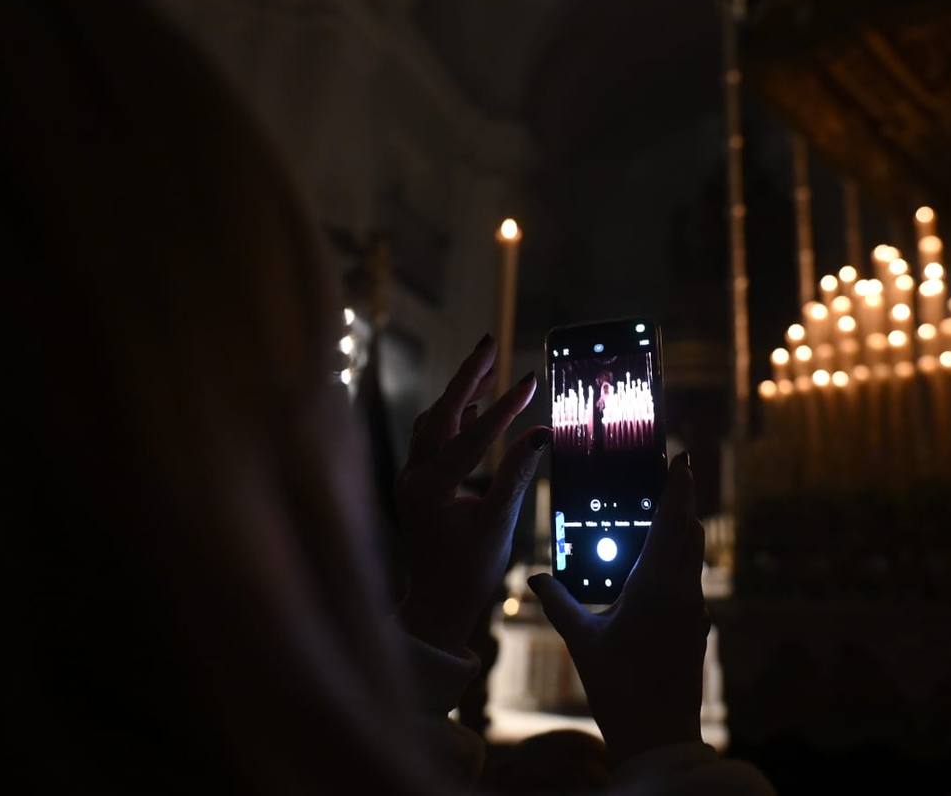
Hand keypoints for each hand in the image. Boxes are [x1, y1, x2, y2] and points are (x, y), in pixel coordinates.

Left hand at [397, 335, 548, 654]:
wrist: (436, 608)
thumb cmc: (468, 573)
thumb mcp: (499, 525)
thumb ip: (516, 475)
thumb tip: (541, 433)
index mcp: (429, 488)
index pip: (471, 436)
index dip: (504, 408)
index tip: (531, 380)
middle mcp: (412, 477)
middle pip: (440, 412)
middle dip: (468, 376)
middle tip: (491, 342)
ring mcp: (410, 479)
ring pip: (433, 421)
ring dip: (459, 392)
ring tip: (486, 364)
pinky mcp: (416, 484)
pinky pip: (432, 437)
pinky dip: (453, 416)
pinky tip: (472, 404)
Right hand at [529, 453, 708, 764]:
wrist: (659, 736)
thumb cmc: (618, 687)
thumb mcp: (582, 641)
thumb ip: (558, 603)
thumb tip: (533, 578)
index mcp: (657, 585)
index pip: (673, 520)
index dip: (679, 486)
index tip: (682, 458)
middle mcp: (683, 591)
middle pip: (689, 533)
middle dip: (680, 503)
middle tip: (669, 476)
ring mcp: (695, 611)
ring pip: (693, 557)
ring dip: (681, 532)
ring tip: (662, 514)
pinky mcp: (697, 629)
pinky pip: (690, 582)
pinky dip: (678, 563)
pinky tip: (659, 568)